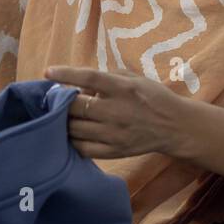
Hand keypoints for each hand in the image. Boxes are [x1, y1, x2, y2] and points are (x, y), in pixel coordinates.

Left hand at [45, 66, 194, 160]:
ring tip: (61, 115)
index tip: (48, 72)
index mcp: (123, 89)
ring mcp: (115, 134)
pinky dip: (72, 140)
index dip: (66, 74)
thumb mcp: (134, 78)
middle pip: (76, 107)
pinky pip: (83, 148)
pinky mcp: (114, 151)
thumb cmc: (153, 97)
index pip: (89, 79)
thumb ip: (107, 76)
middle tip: (54, 98)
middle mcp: (118, 111)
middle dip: (60, 101)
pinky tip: (71, 133)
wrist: (175, 127)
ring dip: (63, 121)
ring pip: (75, 129)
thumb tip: (78, 83)